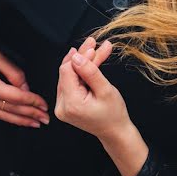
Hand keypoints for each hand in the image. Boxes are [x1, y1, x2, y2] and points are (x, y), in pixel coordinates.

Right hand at [0, 25, 48, 127]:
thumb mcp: (0, 57)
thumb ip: (15, 75)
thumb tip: (26, 90)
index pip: (16, 98)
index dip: (32, 102)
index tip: (45, 105)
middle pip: (11, 110)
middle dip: (30, 115)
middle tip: (45, 119)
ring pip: (3, 114)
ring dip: (20, 120)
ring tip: (35, 123)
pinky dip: (9, 117)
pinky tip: (19, 118)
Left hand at [56, 38, 148, 175]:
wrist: (115, 132)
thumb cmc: (114, 114)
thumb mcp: (105, 90)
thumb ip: (90, 72)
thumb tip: (77, 56)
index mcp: (71, 104)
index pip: (67, 71)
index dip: (80, 56)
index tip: (93, 46)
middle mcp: (61, 106)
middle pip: (67, 72)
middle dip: (82, 56)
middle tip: (95, 43)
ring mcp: (62, 106)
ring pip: (69, 75)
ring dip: (82, 62)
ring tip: (97, 49)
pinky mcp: (65, 104)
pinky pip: (70, 83)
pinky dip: (81, 72)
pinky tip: (90, 61)